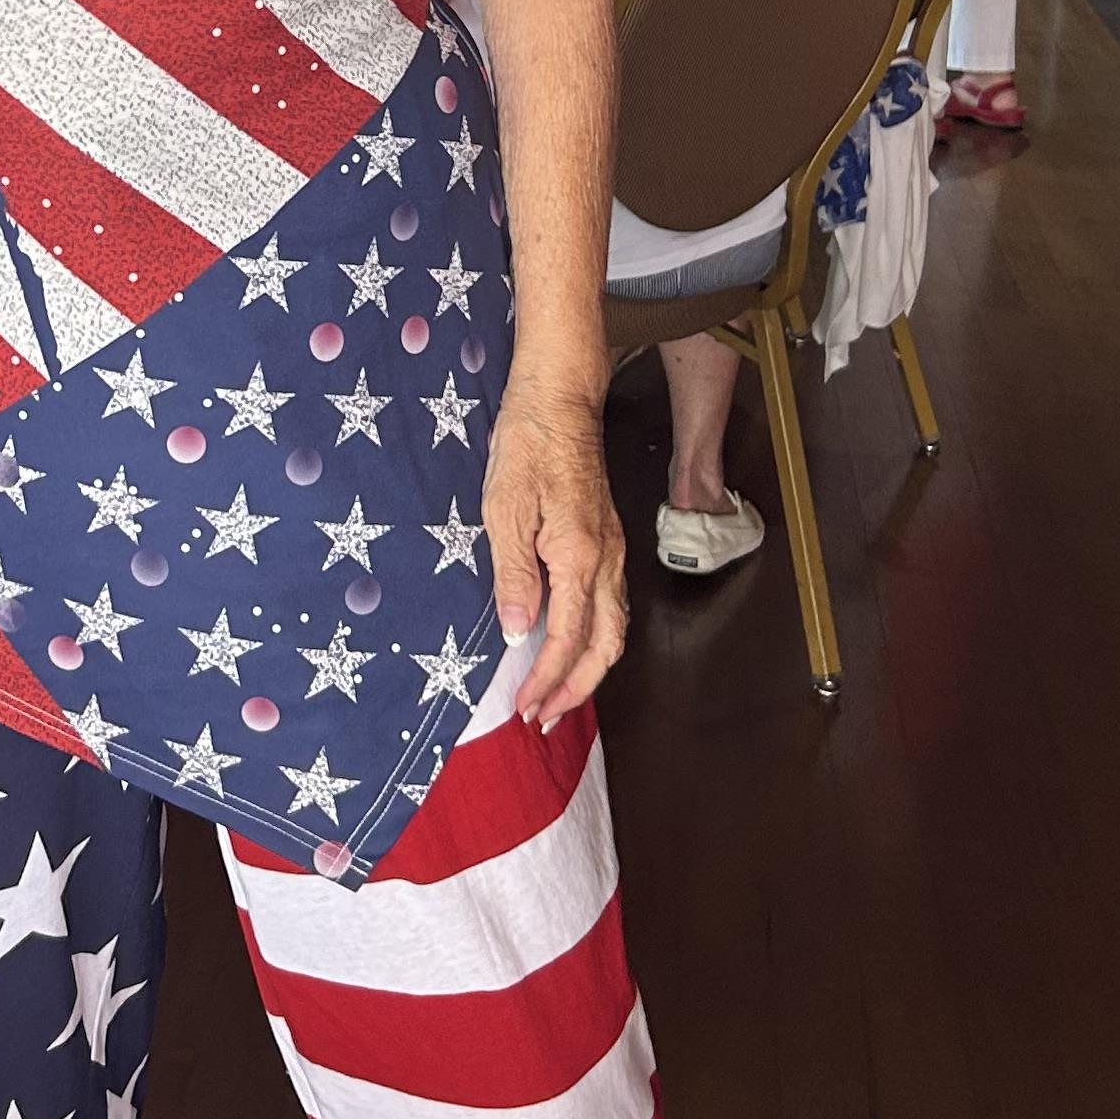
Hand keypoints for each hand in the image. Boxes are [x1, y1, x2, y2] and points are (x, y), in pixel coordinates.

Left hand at [482, 381, 626, 730]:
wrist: (559, 400)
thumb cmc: (527, 446)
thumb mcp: (504, 510)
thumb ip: (514, 574)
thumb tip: (520, 631)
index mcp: (579, 556)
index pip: (568, 639)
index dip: (547, 680)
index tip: (525, 707)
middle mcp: (605, 560)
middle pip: (606, 646)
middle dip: (577, 689)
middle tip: (544, 718)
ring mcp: (611, 549)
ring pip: (615, 628)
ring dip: (588, 669)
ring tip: (557, 695)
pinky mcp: (605, 539)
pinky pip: (610, 604)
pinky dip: (593, 639)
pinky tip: (569, 644)